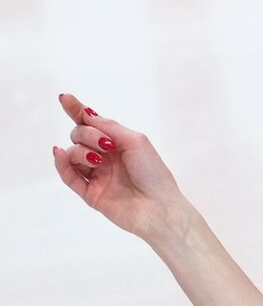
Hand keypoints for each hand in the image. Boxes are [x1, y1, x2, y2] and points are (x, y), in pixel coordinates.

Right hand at [52, 93, 192, 240]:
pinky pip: (69, 177)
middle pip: (79, 135)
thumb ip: (109, 126)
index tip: (65, 98)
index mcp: (118, 144)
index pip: (91, 124)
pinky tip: (61, 154)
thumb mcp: (135, 141)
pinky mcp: (90, 194)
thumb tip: (86, 113)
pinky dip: (62, 164)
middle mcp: (105, 158)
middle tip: (106, 145)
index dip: (76, 111)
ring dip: (80, 151)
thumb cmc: (154, 174)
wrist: (159, 208)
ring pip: (72, 154)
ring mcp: (97, 176)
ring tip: (97, 160)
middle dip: (87, 134)